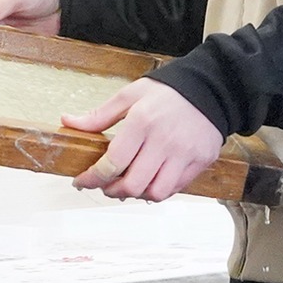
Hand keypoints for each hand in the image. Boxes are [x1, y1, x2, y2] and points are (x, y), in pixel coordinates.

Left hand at [63, 78, 223, 202]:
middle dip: (112, 191)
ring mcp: (185, 153)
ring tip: (130, 184)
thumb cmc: (170, 91)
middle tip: (106, 185)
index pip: (112, 163)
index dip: (92, 178)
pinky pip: (176, 188)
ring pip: (155, 193)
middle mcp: (165, 140)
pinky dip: (159, 190)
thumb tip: (69, 121)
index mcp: (143, 122)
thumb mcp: (131, 95)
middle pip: (132, 184)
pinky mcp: (201, 160)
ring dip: (137, 194)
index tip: (83, 181)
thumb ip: (100, 114)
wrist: (212, 88)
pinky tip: (151, 179)